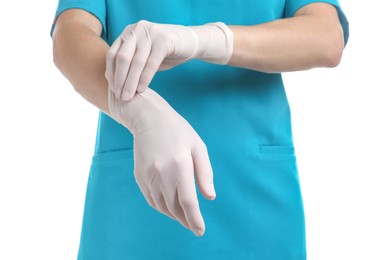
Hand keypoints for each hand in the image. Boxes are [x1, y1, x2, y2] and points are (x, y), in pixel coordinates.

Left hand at [105, 20, 232, 100]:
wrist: (192, 42)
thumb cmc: (165, 52)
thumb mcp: (144, 55)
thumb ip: (130, 63)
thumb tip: (111, 80)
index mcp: (129, 32)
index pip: (113, 54)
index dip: (111, 73)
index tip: (113, 90)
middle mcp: (137, 29)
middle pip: (123, 58)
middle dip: (120, 79)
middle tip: (120, 97)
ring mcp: (151, 32)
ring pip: (136, 62)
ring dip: (131, 82)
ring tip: (129, 97)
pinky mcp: (164, 39)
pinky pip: (151, 62)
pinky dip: (145, 78)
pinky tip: (142, 89)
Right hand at [108, 88, 215, 235]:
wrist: (148, 119)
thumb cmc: (178, 131)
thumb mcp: (198, 147)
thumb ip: (205, 173)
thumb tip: (210, 197)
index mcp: (180, 165)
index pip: (188, 201)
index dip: (194, 219)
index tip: (200, 230)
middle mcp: (162, 173)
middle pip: (174, 208)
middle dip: (185, 220)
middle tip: (194, 226)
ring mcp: (148, 175)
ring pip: (162, 206)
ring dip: (173, 216)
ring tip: (184, 218)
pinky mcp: (139, 176)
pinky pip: (151, 200)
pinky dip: (161, 208)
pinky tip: (169, 207)